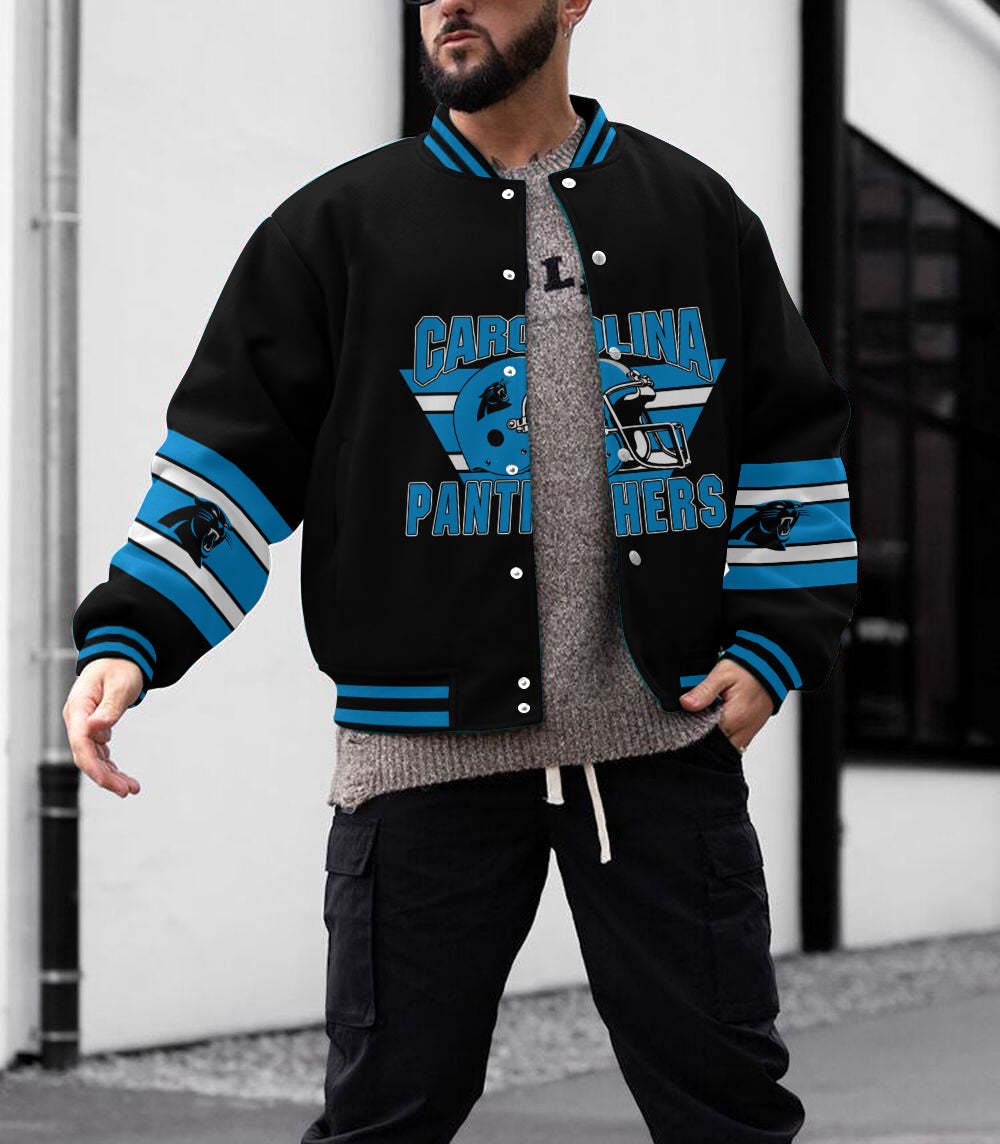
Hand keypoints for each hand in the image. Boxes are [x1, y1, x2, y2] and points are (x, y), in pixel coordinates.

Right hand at [63, 660, 143, 797]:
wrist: (120, 657)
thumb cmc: (119, 667)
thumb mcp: (119, 684)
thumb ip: (109, 707)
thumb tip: (95, 729)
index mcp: (78, 708)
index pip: (81, 744)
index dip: (94, 766)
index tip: (111, 782)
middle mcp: (77, 720)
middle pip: (85, 756)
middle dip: (105, 777)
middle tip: (128, 791)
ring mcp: (84, 726)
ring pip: (93, 759)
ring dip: (110, 776)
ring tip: (132, 789)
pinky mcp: (93, 730)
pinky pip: (100, 754)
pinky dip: (111, 767)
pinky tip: (126, 779)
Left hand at [678, 657, 773, 751]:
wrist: (771, 668)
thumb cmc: (749, 670)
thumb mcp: (722, 674)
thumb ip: (704, 691)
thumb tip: (686, 704)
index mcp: (735, 717)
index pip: (706, 736)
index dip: (692, 730)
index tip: (684, 721)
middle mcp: (744, 729)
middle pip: (716, 746)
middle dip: (703, 736)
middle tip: (696, 718)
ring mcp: (749, 732)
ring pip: (726, 747)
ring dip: (714, 738)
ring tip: (706, 720)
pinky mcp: (751, 730)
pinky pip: (735, 742)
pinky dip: (725, 736)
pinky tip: (718, 722)